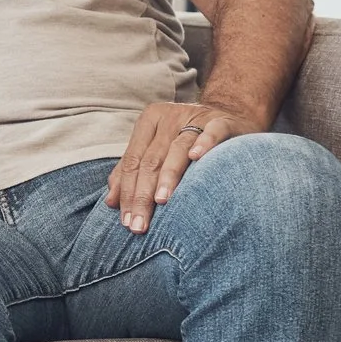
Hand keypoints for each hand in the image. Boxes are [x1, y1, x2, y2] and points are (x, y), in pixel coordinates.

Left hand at [105, 101, 259, 233]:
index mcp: (149, 121)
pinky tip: (195, 157)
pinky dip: (204, 144)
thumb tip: (111, 202)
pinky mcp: (222, 121)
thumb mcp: (157, 150)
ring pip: (176, 149)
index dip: (126, 192)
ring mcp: (196, 117)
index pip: (132, 161)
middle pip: (150, 160)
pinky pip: (212, 132)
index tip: (126, 221)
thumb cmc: (187, 141)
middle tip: (140, 224)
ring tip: (160, 201)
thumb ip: (132, 172)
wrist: (230, 119)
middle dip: (142, 195)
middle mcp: (169, 117)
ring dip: (167, 177)